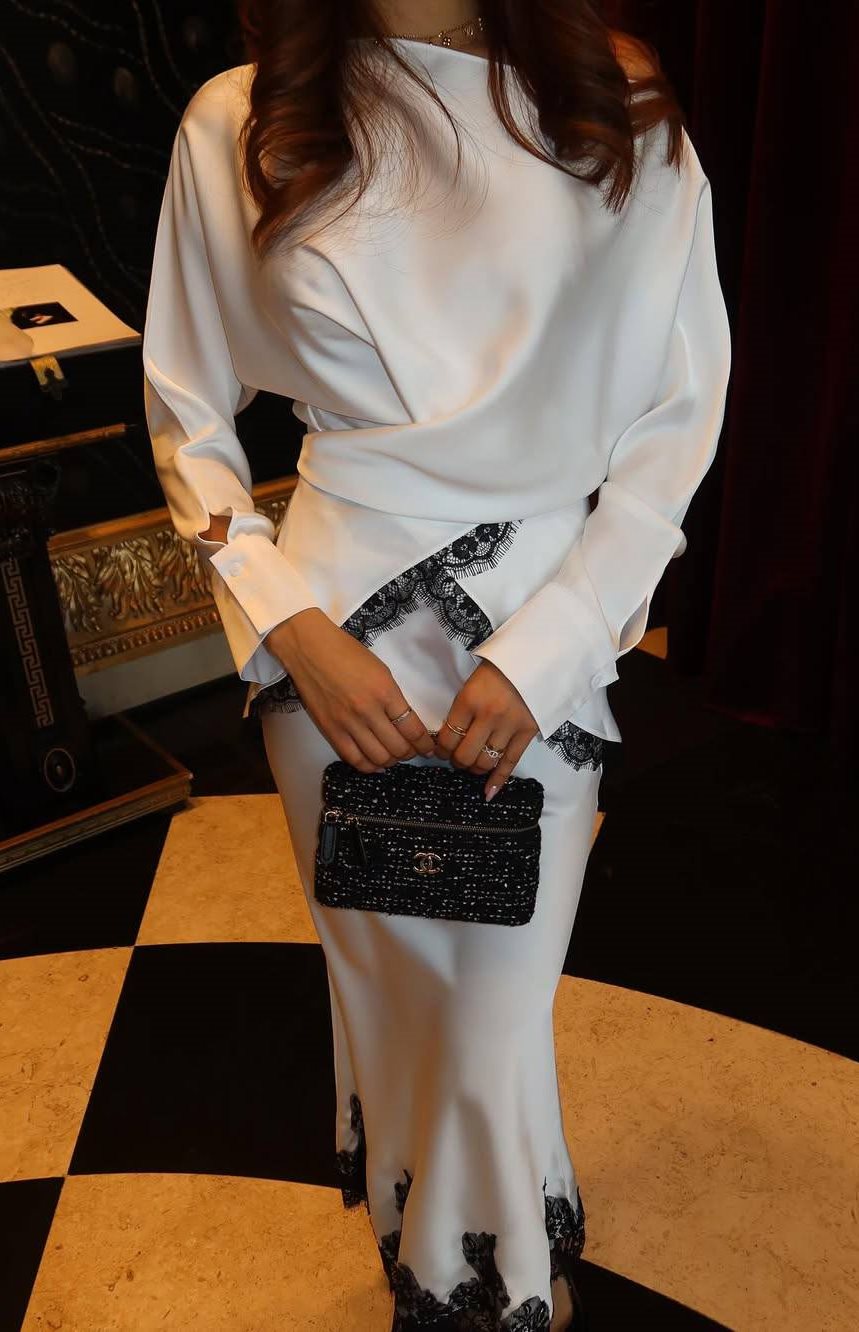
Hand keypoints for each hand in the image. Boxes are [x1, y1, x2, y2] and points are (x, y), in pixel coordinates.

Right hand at [265, 610, 436, 771]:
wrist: (308, 649)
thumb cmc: (347, 652)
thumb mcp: (381, 670)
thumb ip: (393, 697)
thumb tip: (404, 722)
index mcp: (385, 691)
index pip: (413, 729)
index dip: (425, 744)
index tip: (429, 749)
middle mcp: (368, 711)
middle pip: (398, 748)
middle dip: (411, 753)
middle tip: (413, 751)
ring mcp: (347, 723)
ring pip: (378, 757)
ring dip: (392, 761)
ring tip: (394, 756)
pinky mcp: (330, 730)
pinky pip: (354, 759)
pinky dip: (369, 766)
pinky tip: (377, 763)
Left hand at [432, 660, 538, 799]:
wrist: (537, 657)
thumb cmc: (499, 667)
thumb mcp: (472, 682)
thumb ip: (462, 708)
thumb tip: (450, 736)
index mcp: (469, 700)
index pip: (447, 737)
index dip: (440, 749)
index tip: (440, 750)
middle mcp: (488, 716)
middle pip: (465, 754)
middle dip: (457, 761)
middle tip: (457, 758)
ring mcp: (509, 726)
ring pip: (486, 761)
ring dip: (475, 768)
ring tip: (473, 764)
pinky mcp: (528, 732)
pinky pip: (510, 762)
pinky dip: (498, 780)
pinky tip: (488, 793)